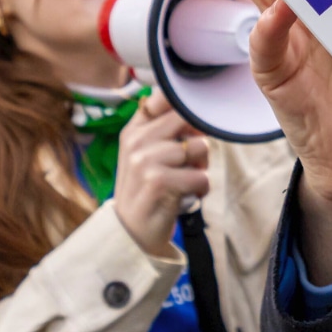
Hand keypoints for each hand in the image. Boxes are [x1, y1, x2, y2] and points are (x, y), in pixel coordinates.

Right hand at [113, 88, 210, 259]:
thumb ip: (163, 128)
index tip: (191, 126)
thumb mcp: (144, 154)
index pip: (164, 98)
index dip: (187, 108)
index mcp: (133, 130)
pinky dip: (201, 188)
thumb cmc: (146, 189)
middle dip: (199, 139)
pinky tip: (187, 196)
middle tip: (192, 160)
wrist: (130, 232)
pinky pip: (201, 176)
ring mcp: (145, 161)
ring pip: (200, 147)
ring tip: (186, 180)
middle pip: (188, 119)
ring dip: (201, 167)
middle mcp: (136, 141)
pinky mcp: (159, 182)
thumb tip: (196, 106)